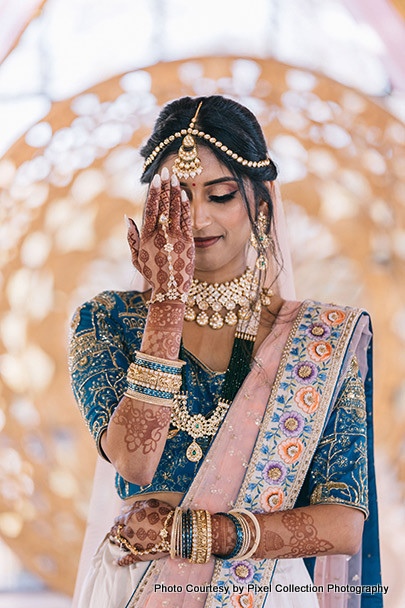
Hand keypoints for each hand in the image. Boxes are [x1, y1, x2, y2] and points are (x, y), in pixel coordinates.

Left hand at [109, 498, 172, 565]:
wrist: (174, 532)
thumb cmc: (163, 514)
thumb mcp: (150, 503)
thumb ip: (136, 505)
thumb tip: (124, 509)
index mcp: (130, 518)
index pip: (119, 519)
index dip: (118, 520)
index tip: (118, 520)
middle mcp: (128, 532)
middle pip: (116, 532)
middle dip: (114, 530)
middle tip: (115, 530)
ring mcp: (132, 545)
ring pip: (119, 544)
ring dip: (116, 542)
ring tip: (115, 541)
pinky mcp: (138, 556)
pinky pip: (126, 560)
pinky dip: (120, 562)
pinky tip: (116, 562)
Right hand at [127, 168, 194, 298]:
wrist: (169, 290)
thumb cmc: (152, 275)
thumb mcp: (136, 258)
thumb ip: (132, 237)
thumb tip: (127, 217)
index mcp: (146, 238)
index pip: (150, 210)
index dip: (153, 193)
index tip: (155, 179)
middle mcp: (160, 236)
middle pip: (163, 206)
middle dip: (164, 187)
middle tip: (166, 171)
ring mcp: (175, 239)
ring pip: (175, 210)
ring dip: (175, 192)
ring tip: (175, 177)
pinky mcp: (188, 243)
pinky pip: (186, 221)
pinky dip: (185, 207)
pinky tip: (184, 195)